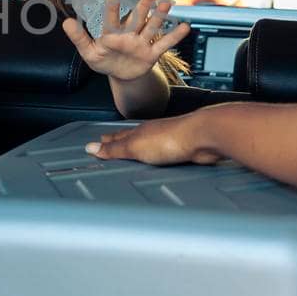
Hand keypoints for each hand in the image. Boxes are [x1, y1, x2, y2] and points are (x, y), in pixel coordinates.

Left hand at [62, 0, 191, 81]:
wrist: (120, 75)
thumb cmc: (103, 60)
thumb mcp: (88, 52)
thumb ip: (79, 38)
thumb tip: (65, 22)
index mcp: (112, 33)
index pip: (112, 19)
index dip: (112, 8)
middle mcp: (129, 34)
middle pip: (138, 17)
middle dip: (144, 4)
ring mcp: (142, 43)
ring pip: (152, 28)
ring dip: (159, 17)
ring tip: (167, 4)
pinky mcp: (151, 54)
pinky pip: (164, 45)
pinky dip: (174, 36)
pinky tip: (185, 26)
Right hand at [85, 110, 223, 165]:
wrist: (205, 137)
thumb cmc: (172, 138)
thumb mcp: (135, 147)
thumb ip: (114, 149)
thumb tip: (92, 147)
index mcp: (139, 132)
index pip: (118, 137)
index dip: (107, 140)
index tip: (97, 142)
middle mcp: (153, 135)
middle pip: (132, 139)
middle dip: (120, 142)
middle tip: (109, 144)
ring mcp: (169, 142)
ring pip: (149, 147)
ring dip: (140, 150)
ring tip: (131, 154)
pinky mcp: (183, 152)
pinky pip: (165, 156)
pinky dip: (157, 159)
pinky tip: (159, 163)